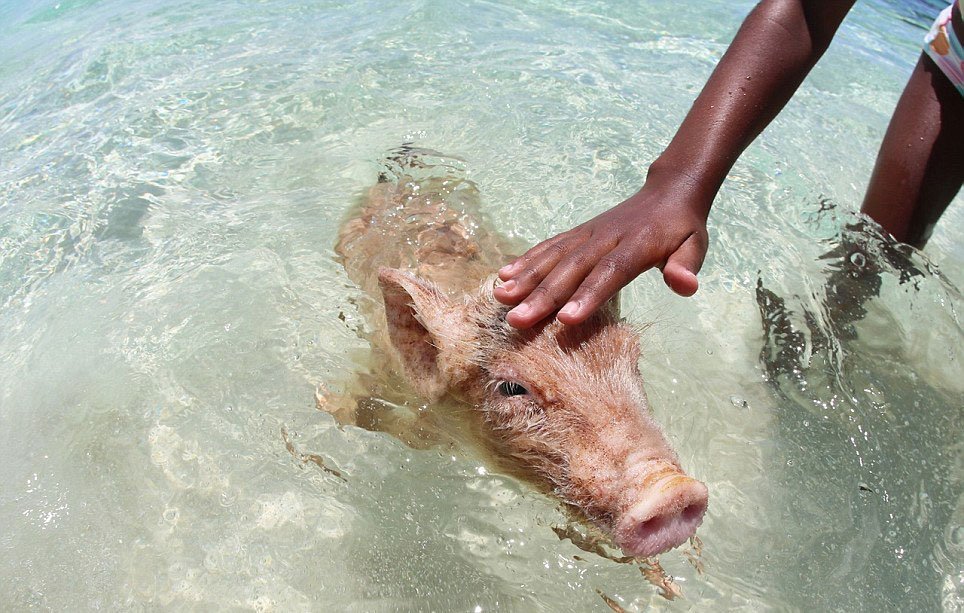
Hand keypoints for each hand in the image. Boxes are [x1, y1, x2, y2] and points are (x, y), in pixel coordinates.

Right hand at [494, 177, 709, 328]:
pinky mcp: (577, 232)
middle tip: (518, 320)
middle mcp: (605, 237)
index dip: (588, 295)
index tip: (566, 319)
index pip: (610, 272)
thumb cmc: (682, 228)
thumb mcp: (696, 245)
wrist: (668, 190)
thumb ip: (686, 266)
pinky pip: (549, 246)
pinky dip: (526, 260)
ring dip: (526, 277)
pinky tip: (504, 276)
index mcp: (637, 244)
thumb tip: (685, 286)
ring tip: (502, 298)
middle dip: (543, 295)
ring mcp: (587, 233)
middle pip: (572, 268)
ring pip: (554, 256)